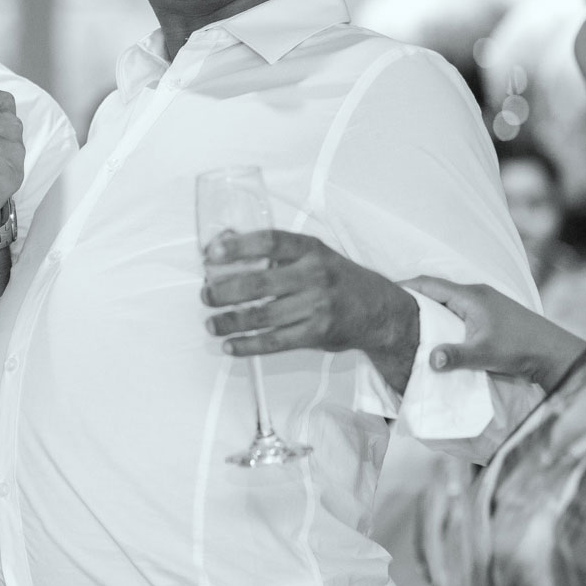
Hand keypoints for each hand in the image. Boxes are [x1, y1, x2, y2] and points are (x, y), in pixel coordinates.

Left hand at [203, 230, 417, 377]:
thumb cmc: (337, 278)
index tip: (211, 253)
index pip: (270, 241)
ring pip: (262, 316)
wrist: (379, 310)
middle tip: (206, 296)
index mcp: (311, 249)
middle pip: (259, 283)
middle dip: (224, 291)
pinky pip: (275, 342)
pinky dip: (248, 345)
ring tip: (211, 324)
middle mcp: (314, 275)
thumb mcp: (312, 254)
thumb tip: (224, 241)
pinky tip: (231, 345)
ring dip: (230, 322)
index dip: (238, 246)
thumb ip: (273, 250)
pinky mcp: (317, 333)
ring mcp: (317, 306)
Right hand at [404, 277, 584, 391]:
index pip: (429, 284)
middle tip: (387, 310)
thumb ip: (456, 356)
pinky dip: (440, 315)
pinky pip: (455, 308)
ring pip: (446, 300)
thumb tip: (430, 360)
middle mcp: (475, 294)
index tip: (381, 293)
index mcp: (470, 296)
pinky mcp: (488, 314)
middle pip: (435, 290)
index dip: (404, 287)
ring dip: (427, 307)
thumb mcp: (485, 354)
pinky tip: (433, 330)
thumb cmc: (519, 348)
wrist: (552, 352)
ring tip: (405, 321)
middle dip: (411, 297)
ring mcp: (483, 302)